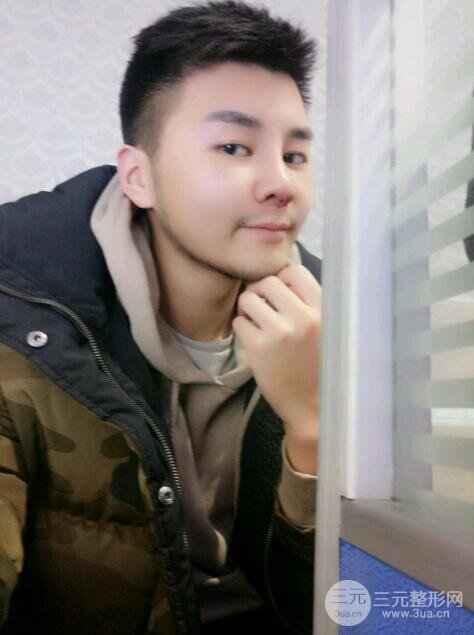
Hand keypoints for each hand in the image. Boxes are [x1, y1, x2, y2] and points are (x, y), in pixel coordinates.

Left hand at [232, 264, 320, 448]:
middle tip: (261, 307)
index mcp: (324, 310)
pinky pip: (239, 322)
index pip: (295, 272)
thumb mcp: (329, 330)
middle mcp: (303, 317)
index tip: (279, 295)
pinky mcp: (259, 348)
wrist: (313, 408)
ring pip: (248, 299)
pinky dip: (242, 327)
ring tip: (255, 321)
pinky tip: (253, 339)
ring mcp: (280, 332)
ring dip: (247, 308)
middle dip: (260, 292)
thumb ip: (312, 304)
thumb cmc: (319, 367)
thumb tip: (283, 277)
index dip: (283, 280)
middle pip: (268, 282)